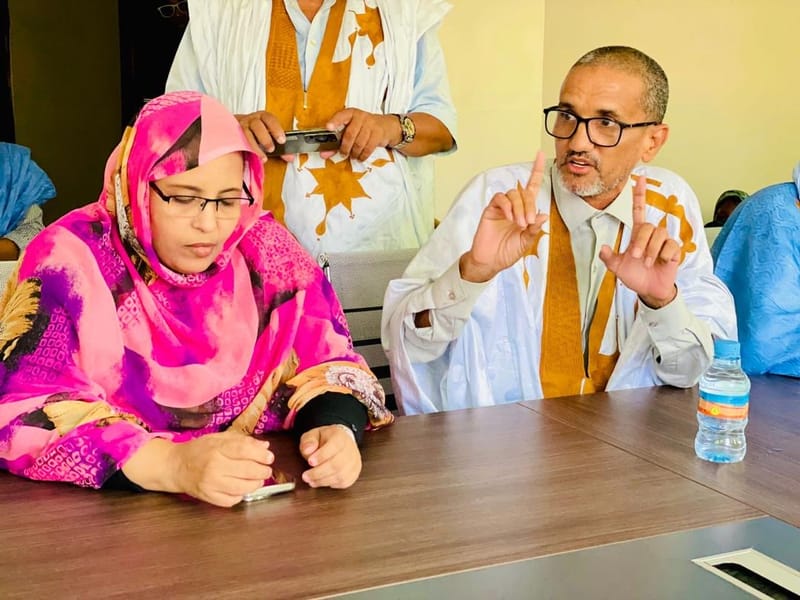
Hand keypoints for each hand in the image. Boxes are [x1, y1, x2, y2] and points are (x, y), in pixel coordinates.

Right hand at [169, 431, 273, 506]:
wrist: (175, 466)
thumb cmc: (198, 450)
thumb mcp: (218, 438)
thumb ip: (241, 440)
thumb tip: (264, 446)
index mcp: (216, 448)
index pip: (244, 451)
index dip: (260, 455)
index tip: (269, 457)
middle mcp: (213, 467)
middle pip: (246, 470)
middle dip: (262, 471)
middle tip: (267, 469)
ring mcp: (210, 485)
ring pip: (242, 488)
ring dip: (255, 484)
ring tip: (258, 479)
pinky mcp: (208, 498)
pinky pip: (231, 500)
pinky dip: (241, 495)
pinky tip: (241, 488)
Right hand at [235, 111, 293, 162]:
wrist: (237, 127)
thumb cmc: (258, 132)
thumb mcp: (270, 136)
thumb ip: (280, 147)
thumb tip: (290, 157)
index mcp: (263, 117)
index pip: (270, 119)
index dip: (276, 129)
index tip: (282, 140)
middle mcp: (252, 120)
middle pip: (257, 125)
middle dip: (265, 138)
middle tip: (271, 149)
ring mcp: (242, 126)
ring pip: (246, 133)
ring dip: (255, 146)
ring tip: (263, 157)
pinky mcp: (235, 134)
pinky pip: (238, 140)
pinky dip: (245, 148)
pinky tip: (250, 156)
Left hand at [299, 425, 361, 488]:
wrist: (340, 443)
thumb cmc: (325, 440)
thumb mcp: (313, 435)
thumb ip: (308, 441)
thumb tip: (308, 449)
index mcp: (340, 437)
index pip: (334, 446)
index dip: (322, 455)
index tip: (310, 461)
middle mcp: (350, 449)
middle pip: (337, 464)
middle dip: (319, 472)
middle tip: (306, 476)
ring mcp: (354, 462)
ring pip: (340, 475)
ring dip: (323, 480)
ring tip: (311, 480)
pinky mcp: (354, 473)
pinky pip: (343, 482)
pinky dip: (330, 484)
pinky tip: (321, 481)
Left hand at [325, 108, 399, 161]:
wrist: (385, 125)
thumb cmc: (364, 128)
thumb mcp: (351, 130)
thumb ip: (336, 142)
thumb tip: (324, 154)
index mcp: (350, 113)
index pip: (341, 116)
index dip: (334, 122)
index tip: (328, 127)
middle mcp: (360, 117)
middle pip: (350, 134)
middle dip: (345, 147)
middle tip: (343, 153)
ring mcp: (370, 124)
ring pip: (359, 143)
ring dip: (355, 153)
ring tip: (353, 155)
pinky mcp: (378, 133)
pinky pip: (368, 148)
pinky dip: (363, 155)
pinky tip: (361, 157)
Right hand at [460, 152, 548, 282]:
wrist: (490, 262)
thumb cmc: (507, 252)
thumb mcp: (526, 242)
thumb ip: (534, 229)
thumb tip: (543, 215)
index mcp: (524, 211)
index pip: (532, 187)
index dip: (536, 171)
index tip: (539, 155)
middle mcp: (514, 206)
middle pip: (525, 193)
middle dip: (529, 206)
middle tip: (527, 222)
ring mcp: (502, 207)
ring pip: (513, 194)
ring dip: (519, 207)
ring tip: (518, 224)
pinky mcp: (491, 210)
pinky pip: (500, 199)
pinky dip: (507, 206)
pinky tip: (509, 218)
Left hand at [598, 174, 679, 308]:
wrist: (648, 290)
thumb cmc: (635, 276)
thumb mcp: (617, 267)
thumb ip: (609, 258)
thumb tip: (602, 248)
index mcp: (638, 234)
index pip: (639, 209)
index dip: (639, 194)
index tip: (639, 178)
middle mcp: (651, 235)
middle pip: (648, 226)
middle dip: (640, 242)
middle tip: (635, 257)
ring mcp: (664, 242)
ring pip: (659, 234)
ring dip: (650, 250)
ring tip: (646, 263)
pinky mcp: (674, 250)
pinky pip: (670, 246)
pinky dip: (663, 256)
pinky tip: (661, 262)